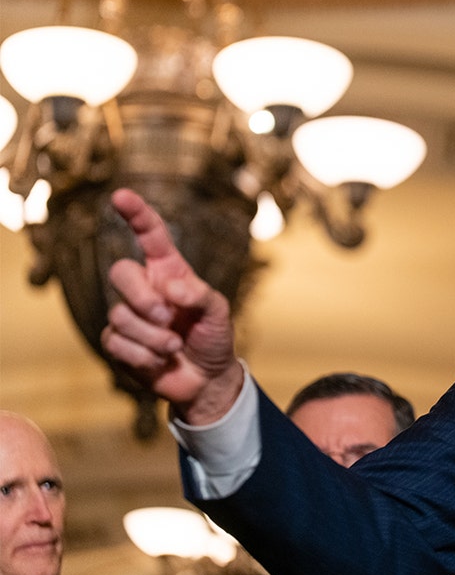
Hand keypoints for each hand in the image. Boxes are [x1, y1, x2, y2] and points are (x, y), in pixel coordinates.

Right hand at [101, 188, 242, 423]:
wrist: (206, 378)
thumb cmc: (213, 336)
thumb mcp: (219, 312)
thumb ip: (200, 295)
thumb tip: (171, 288)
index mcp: (169, 272)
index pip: (150, 235)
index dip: (136, 214)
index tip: (121, 196)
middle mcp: (145, 288)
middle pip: (120, 272)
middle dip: (142, 298)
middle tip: (168, 318)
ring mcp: (128, 315)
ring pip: (121, 315)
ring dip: (154, 338)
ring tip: (175, 347)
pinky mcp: (117, 342)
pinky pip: (115, 342)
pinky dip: (143, 356)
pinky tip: (160, 361)